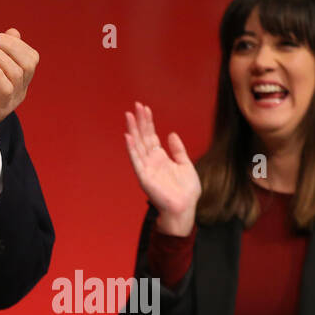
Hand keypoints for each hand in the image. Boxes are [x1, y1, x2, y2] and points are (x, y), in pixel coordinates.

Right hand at [124, 101, 200, 235]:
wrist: (185, 208)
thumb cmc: (186, 191)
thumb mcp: (186, 165)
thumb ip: (178, 150)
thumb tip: (171, 134)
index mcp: (160, 157)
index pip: (151, 135)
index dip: (148, 122)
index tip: (145, 108)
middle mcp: (151, 160)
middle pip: (143, 137)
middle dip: (139, 121)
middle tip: (136, 106)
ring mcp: (146, 168)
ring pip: (137, 145)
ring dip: (133, 130)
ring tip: (129, 115)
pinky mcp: (144, 177)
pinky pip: (136, 161)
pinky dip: (132, 149)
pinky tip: (128, 136)